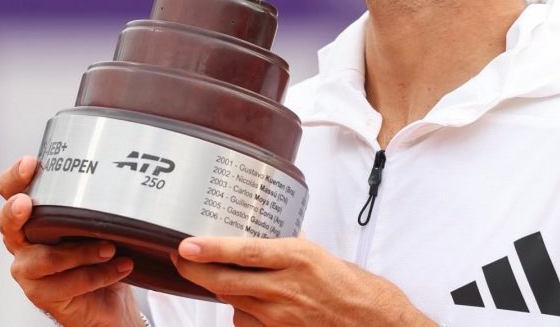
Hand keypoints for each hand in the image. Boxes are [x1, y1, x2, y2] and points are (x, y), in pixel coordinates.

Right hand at [0, 156, 142, 326]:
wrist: (107, 296)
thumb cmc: (101, 248)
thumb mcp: (102, 218)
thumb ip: (105, 198)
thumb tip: (133, 170)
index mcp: (35, 214)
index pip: (12, 190)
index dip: (15, 177)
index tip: (31, 162)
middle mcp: (24, 240)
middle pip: (7, 223)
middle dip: (16, 211)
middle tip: (28, 204)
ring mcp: (29, 270)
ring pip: (44, 258)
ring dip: (80, 252)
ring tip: (110, 248)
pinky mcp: (43, 295)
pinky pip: (67, 285)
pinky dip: (99, 275)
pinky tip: (122, 266)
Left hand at [172, 236, 435, 326]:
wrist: (377, 324)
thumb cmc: (357, 289)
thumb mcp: (324, 256)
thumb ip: (293, 250)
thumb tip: (270, 240)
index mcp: (297, 258)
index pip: (242, 252)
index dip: (210, 249)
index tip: (186, 245)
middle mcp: (284, 287)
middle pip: (225, 281)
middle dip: (196, 271)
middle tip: (181, 259)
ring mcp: (280, 317)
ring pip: (232, 302)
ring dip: (220, 290)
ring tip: (216, 277)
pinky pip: (247, 323)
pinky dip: (242, 312)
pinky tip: (250, 304)